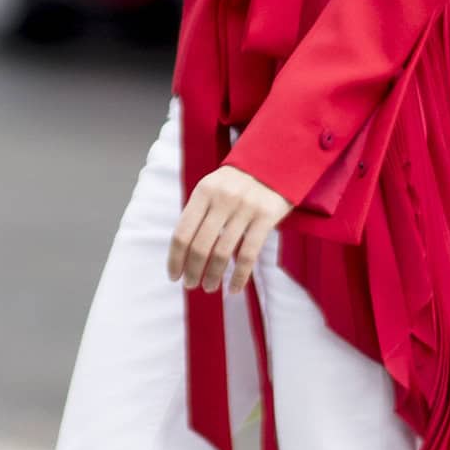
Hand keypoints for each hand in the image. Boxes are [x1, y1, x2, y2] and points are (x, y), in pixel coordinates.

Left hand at [167, 162, 292, 294]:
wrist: (276, 161)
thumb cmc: (239, 181)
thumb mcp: (213, 187)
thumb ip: (199, 212)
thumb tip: (183, 251)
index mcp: (203, 192)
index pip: (182, 232)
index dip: (175, 259)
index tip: (174, 275)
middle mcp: (222, 199)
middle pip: (200, 246)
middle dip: (192, 271)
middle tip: (191, 285)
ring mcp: (245, 208)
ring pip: (222, 253)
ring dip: (213, 276)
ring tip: (210, 287)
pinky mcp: (266, 217)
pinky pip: (248, 254)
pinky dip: (239, 276)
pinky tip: (234, 287)